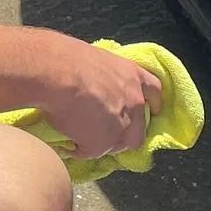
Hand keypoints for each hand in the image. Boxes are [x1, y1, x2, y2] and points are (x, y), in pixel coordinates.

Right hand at [38, 37, 161, 162]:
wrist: (55, 72)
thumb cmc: (67, 58)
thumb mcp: (97, 61)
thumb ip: (106, 79)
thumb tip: (93, 86)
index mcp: (133, 76)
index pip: (154, 92)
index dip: (153, 103)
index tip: (151, 109)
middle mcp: (134, 102)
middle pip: (139, 130)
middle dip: (125, 135)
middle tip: (106, 134)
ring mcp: (120, 126)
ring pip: (117, 145)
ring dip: (102, 144)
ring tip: (82, 140)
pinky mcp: (102, 143)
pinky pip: (90, 152)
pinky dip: (78, 150)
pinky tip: (67, 145)